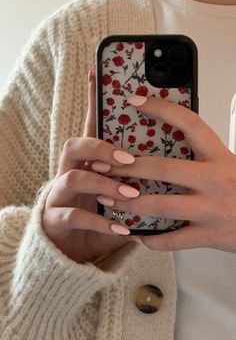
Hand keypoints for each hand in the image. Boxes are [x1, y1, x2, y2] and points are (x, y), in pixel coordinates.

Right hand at [42, 70, 140, 264]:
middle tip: (127, 159)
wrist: (73, 247)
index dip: (93, 101)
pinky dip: (101, 222)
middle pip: (74, 146)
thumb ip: (136, 177)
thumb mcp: (117, 191)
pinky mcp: (57, 219)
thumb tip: (171, 162)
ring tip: (128, 194)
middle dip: (100, 148)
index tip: (98, 75)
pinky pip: (75, 216)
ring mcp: (60, 195)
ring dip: (103, 184)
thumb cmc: (99, 212)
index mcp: (87, 161)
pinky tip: (122, 228)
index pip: (89, 125)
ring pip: (73, 178)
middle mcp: (69, 172)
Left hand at [95, 94, 235, 252]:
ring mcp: (212, 210)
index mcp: (221, 156)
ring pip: (161, 206)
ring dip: (129, 203)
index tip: (134, 100)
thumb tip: (172, 137)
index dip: (160, 109)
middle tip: (102, 165)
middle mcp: (215, 180)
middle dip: (127, 167)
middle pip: (163, 169)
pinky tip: (136, 234)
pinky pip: (173, 240)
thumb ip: (204, 154)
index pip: (188, 123)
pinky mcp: (210, 236)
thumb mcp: (230, 163)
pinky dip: (151, 239)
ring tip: (108, 199)